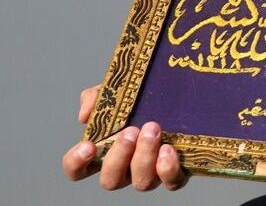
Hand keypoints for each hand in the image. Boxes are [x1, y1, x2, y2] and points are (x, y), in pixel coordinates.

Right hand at [61, 84, 187, 190]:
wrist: (181, 94)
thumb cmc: (142, 99)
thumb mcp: (116, 91)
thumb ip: (96, 98)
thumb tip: (85, 115)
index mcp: (105, 152)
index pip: (78, 170)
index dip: (76, 164)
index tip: (88, 145)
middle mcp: (125, 169)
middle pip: (110, 180)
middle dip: (118, 157)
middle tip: (130, 131)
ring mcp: (150, 174)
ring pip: (141, 182)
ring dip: (144, 157)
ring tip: (152, 129)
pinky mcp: (175, 173)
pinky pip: (171, 182)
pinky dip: (168, 169)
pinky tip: (168, 149)